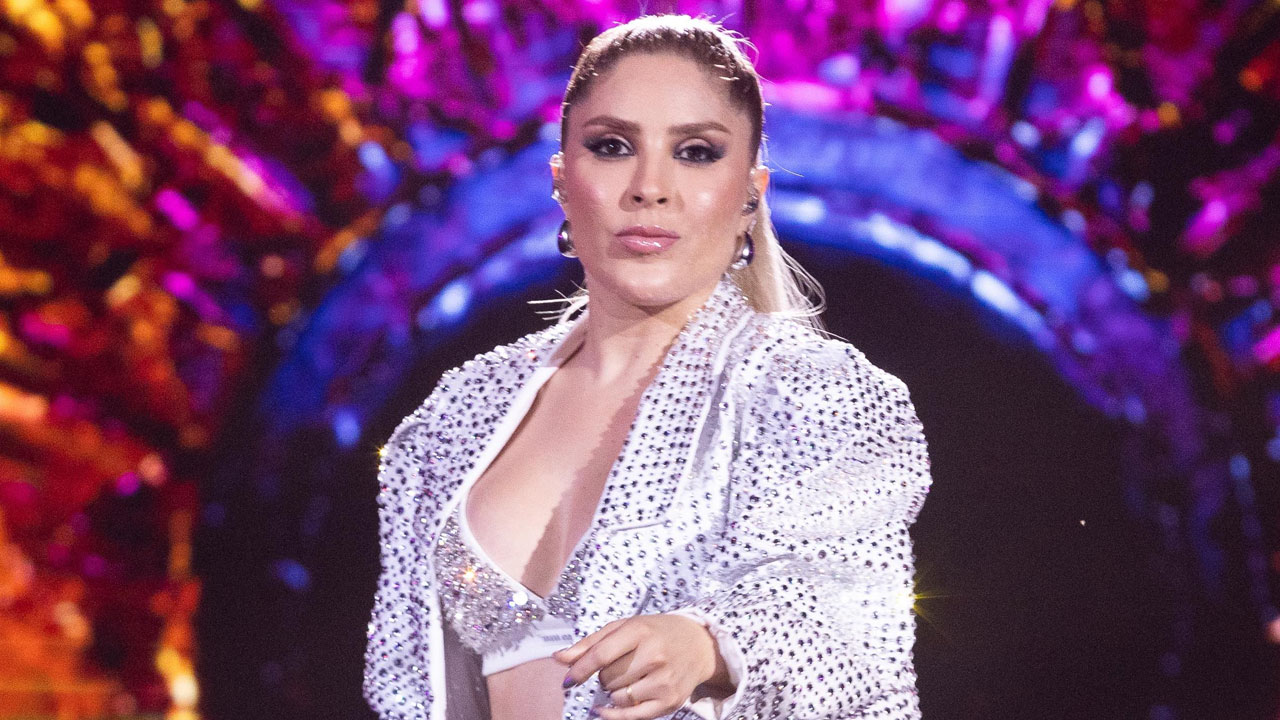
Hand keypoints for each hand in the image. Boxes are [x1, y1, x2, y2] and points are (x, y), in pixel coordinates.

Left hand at [554, 613, 726, 719]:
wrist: (699, 645)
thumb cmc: (656, 633)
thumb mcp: (624, 627)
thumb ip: (591, 643)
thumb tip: (559, 659)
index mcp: (640, 631)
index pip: (600, 655)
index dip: (579, 669)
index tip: (568, 680)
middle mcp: (654, 655)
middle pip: (608, 678)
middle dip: (604, 676)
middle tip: (619, 666)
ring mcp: (664, 680)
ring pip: (618, 697)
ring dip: (614, 691)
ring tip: (629, 678)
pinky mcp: (670, 701)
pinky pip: (632, 716)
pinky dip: (615, 714)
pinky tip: (608, 708)